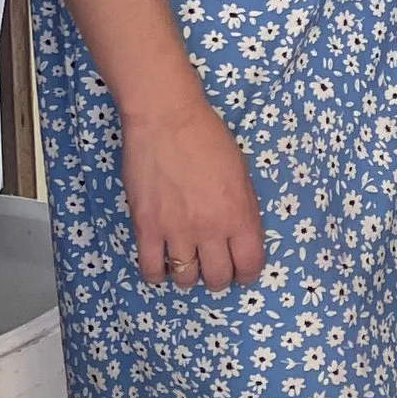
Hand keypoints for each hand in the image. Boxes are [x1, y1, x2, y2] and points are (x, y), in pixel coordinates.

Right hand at [120, 91, 264, 289]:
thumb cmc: (207, 136)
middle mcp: (210, 229)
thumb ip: (243, 208)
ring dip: (188, 274)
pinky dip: (157, 273)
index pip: (250, 265)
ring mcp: (176, 231)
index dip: (246, 273)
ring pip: (185, 279)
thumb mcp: (241, 172)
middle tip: (212, 266)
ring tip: (185, 260)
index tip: (241, 271)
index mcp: (239, 214)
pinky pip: (151, 270)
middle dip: (218, 277)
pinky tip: (160, 263)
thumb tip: (240, 235)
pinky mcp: (146, 228)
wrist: (167, 118)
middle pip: (218, 279)